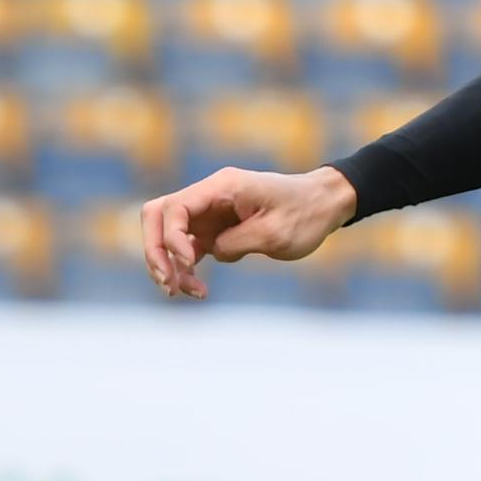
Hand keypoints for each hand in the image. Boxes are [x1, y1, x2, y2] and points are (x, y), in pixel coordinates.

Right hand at [139, 166, 355, 298]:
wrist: (324, 206)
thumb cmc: (305, 214)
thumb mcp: (275, 233)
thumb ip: (236, 242)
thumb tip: (208, 252)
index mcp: (223, 187)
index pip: (175, 207)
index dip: (172, 238)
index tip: (190, 263)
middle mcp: (210, 196)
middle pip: (158, 216)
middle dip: (156, 250)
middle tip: (168, 283)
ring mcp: (209, 213)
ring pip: (168, 236)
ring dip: (169, 265)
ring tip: (189, 293)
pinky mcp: (215, 230)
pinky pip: (187, 249)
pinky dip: (186, 270)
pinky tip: (199, 290)